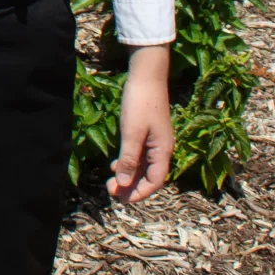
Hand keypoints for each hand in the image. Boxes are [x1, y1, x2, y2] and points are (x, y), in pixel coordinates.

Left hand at [109, 45, 173, 202]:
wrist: (146, 75)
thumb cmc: (140, 102)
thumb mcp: (132, 132)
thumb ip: (129, 159)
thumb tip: (123, 184)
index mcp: (163, 150)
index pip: (155, 181)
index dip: (139, 193)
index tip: (122, 200)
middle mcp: (162, 149)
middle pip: (149, 176)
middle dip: (131, 187)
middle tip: (111, 193)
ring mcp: (156, 141)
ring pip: (144, 167)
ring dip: (129, 176)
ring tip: (111, 183)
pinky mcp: (149, 133)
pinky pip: (141, 155)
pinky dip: (129, 163)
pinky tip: (116, 164)